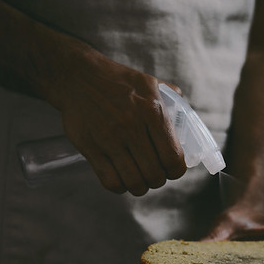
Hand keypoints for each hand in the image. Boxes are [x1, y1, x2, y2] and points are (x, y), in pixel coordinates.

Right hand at [57, 51, 186, 194]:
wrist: (78, 77)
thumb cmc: (117, 81)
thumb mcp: (149, 82)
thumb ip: (172, 98)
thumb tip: (185, 118)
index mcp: (152, 111)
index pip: (173, 157)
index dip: (176, 170)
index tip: (172, 169)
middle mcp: (132, 127)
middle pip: (155, 175)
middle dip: (158, 179)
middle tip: (155, 173)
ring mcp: (109, 140)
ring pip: (134, 183)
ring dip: (141, 186)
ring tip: (140, 178)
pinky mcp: (90, 149)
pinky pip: (111, 182)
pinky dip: (121, 187)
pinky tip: (122, 179)